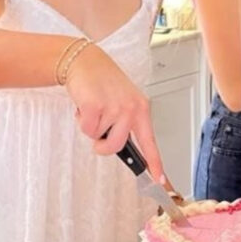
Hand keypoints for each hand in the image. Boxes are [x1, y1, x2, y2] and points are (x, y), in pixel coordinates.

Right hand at [65, 44, 164, 180]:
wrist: (86, 61)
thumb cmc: (104, 82)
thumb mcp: (124, 100)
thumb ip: (126, 122)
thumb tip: (122, 148)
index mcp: (141, 108)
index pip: (149, 141)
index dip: (155, 163)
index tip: (159, 179)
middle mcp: (130, 109)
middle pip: (116, 146)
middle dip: (103, 144)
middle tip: (99, 128)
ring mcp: (113, 107)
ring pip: (98, 138)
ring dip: (91, 127)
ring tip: (94, 108)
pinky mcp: (95, 107)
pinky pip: (87, 129)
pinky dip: (81, 120)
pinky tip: (85, 104)